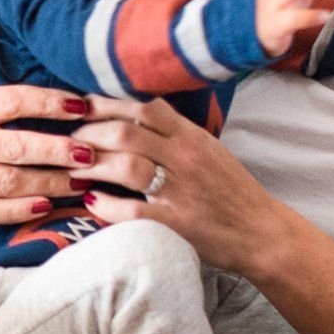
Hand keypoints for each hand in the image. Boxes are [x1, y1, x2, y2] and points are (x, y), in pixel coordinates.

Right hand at [0, 13, 96, 251]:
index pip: (10, 101)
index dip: (48, 102)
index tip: (81, 105)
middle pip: (15, 146)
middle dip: (58, 149)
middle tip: (92, 151)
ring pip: (8, 182)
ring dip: (50, 182)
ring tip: (84, 180)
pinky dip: (19, 211)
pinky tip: (48, 204)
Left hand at [69, 95, 303, 276]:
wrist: (261, 232)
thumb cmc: (231, 190)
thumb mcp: (208, 148)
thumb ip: (174, 131)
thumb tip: (133, 111)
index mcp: (192, 136)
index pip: (144, 106)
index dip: (108, 102)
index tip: (84, 105)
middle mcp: (185, 158)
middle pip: (126, 133)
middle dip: (91, 133)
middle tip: (71, 139)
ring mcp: (180, 191)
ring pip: (125, 167)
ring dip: (92, 165)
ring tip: (74, 167)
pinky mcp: (176, 223)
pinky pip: (132, 211)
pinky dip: (106, 204)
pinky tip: (92, 200)